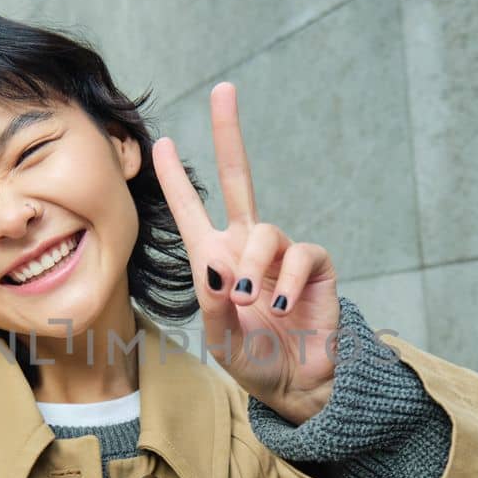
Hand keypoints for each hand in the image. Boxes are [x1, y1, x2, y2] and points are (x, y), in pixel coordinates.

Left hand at [152, 82, 339, 424]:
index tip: (162, 143)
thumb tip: (217, 264)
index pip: (191, 211)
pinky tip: (279, 307)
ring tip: (247, 299)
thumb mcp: (221, 340)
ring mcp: (281, 255)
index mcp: (215, 260)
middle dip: (229, 134)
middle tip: (223, 90)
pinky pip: (301, 255)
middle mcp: (247, 248)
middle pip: (238, 178)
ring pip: (264, 232)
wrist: (298, 386)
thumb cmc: (254, 362)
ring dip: (253, 264)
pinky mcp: (314, 268)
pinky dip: (288, 280)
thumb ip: (212, 304)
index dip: (176, 178)